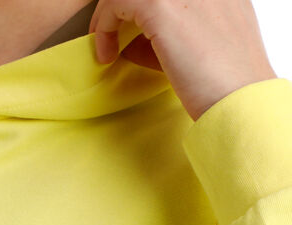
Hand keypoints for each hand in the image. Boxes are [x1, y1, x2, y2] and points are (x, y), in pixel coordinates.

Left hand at [88, 0, 277, 120]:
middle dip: (122, 7)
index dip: (139, 8)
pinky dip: (104, 27)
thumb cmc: (221, 84)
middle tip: (106, 34)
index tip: (125, 30)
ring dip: (109, 15)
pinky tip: (106, 55)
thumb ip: (169, 35)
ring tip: (104, 47)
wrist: (237, 98)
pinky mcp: (161, 5)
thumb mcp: (198, 48)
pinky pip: (117, 3)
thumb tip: (131, 43)